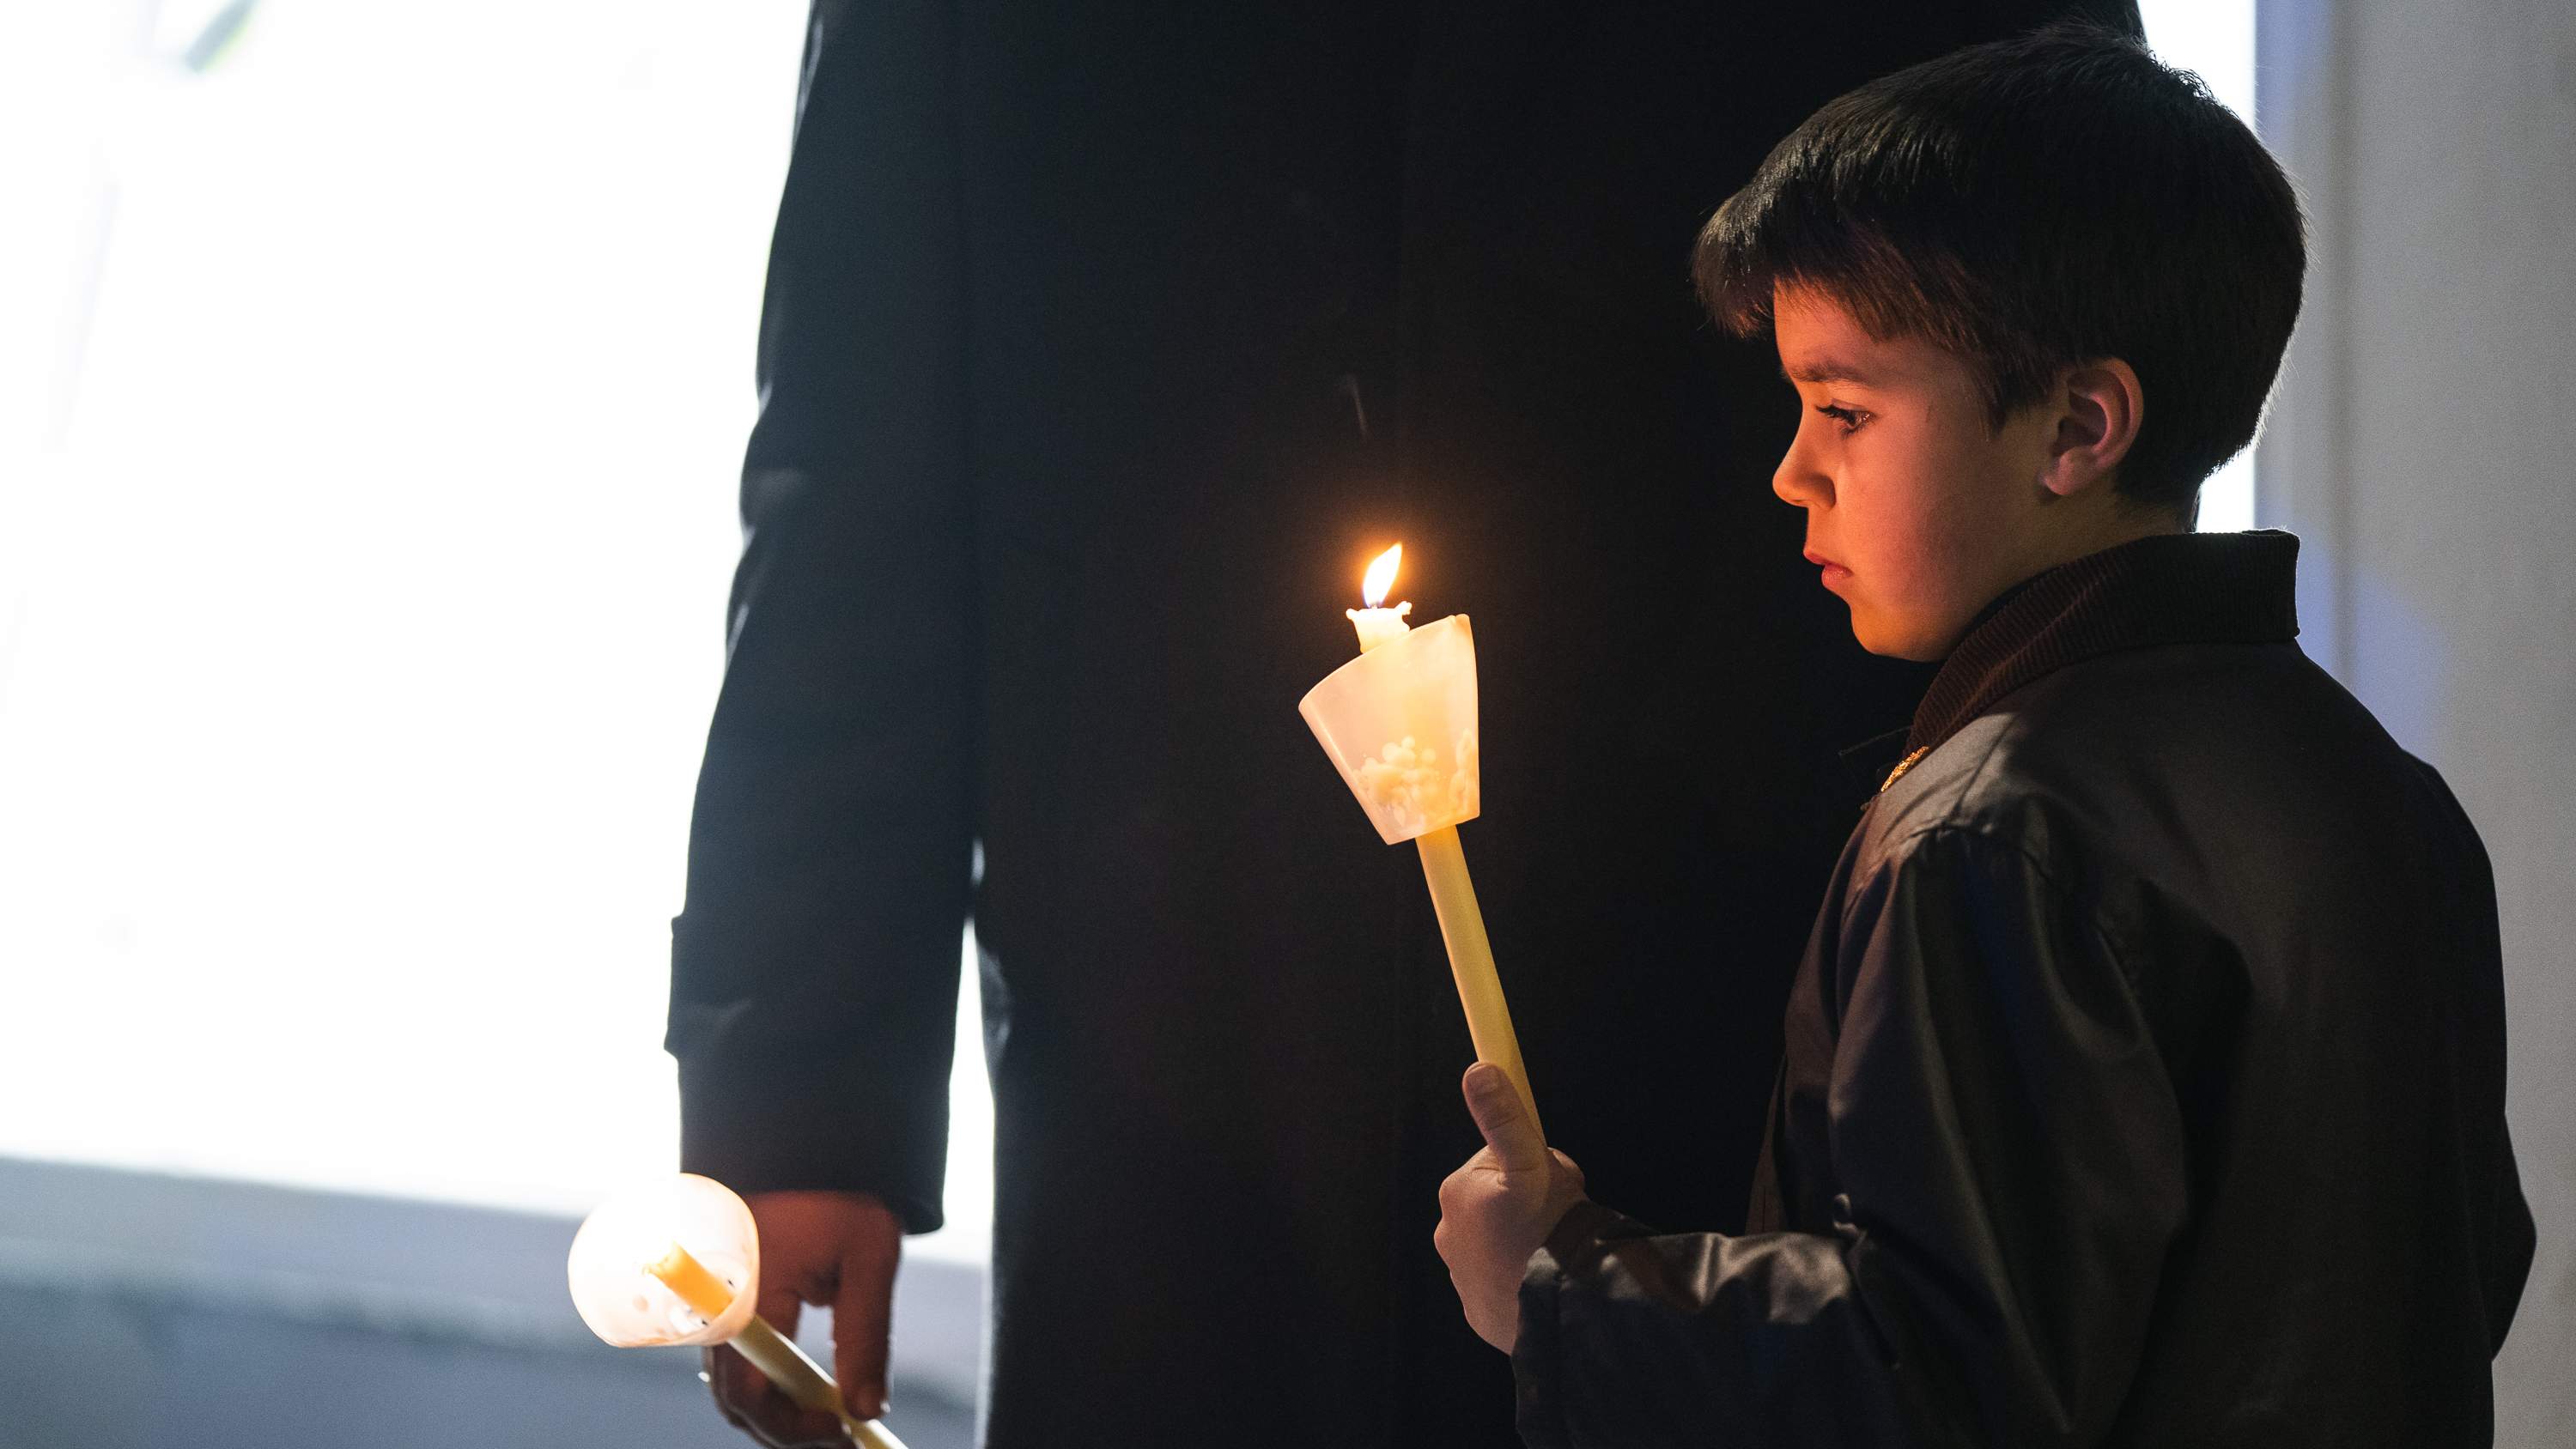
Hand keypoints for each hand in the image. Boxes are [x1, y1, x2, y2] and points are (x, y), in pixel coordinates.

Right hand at [704, 1190, 902, 1447]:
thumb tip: (865, 1411)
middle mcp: (716, 1308)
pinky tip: (810, 1390)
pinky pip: (736, 1364)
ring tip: (834, 1415)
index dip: (793, 1427)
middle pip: (736, 1401)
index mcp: (746, 1294)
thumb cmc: (837, 1196)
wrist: (800, 1149)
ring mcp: (713, 1309)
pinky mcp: (720, 1307)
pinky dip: (769, 1387)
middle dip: (788, 1430)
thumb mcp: (869, 1257)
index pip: (750, 1393)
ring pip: (734, 1388)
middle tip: (843, 1433)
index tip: (841, 1429)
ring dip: (779, 1413)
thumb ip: (866, 1335)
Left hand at [1434, 1062, 1587, 1352]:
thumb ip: (1504, 1117)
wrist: (1560, 1310)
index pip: (1497, 1162)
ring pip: (1500, 1241)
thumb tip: (1478, 1069)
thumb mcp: (1531, 1164)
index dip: (1531, 1166)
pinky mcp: (1479, 1310)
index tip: (1550, 1181)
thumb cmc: (1547, 1231)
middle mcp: (1448, 1233)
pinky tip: (1542, 1278)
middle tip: (1559, 1217)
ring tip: (1552, 1251)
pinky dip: (1520, 1276)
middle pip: (1497, 1203)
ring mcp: (1461, 1276)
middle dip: (1527, 1204)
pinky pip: (1502, 1281)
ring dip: (1523, 1241)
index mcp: (1457, 1193)